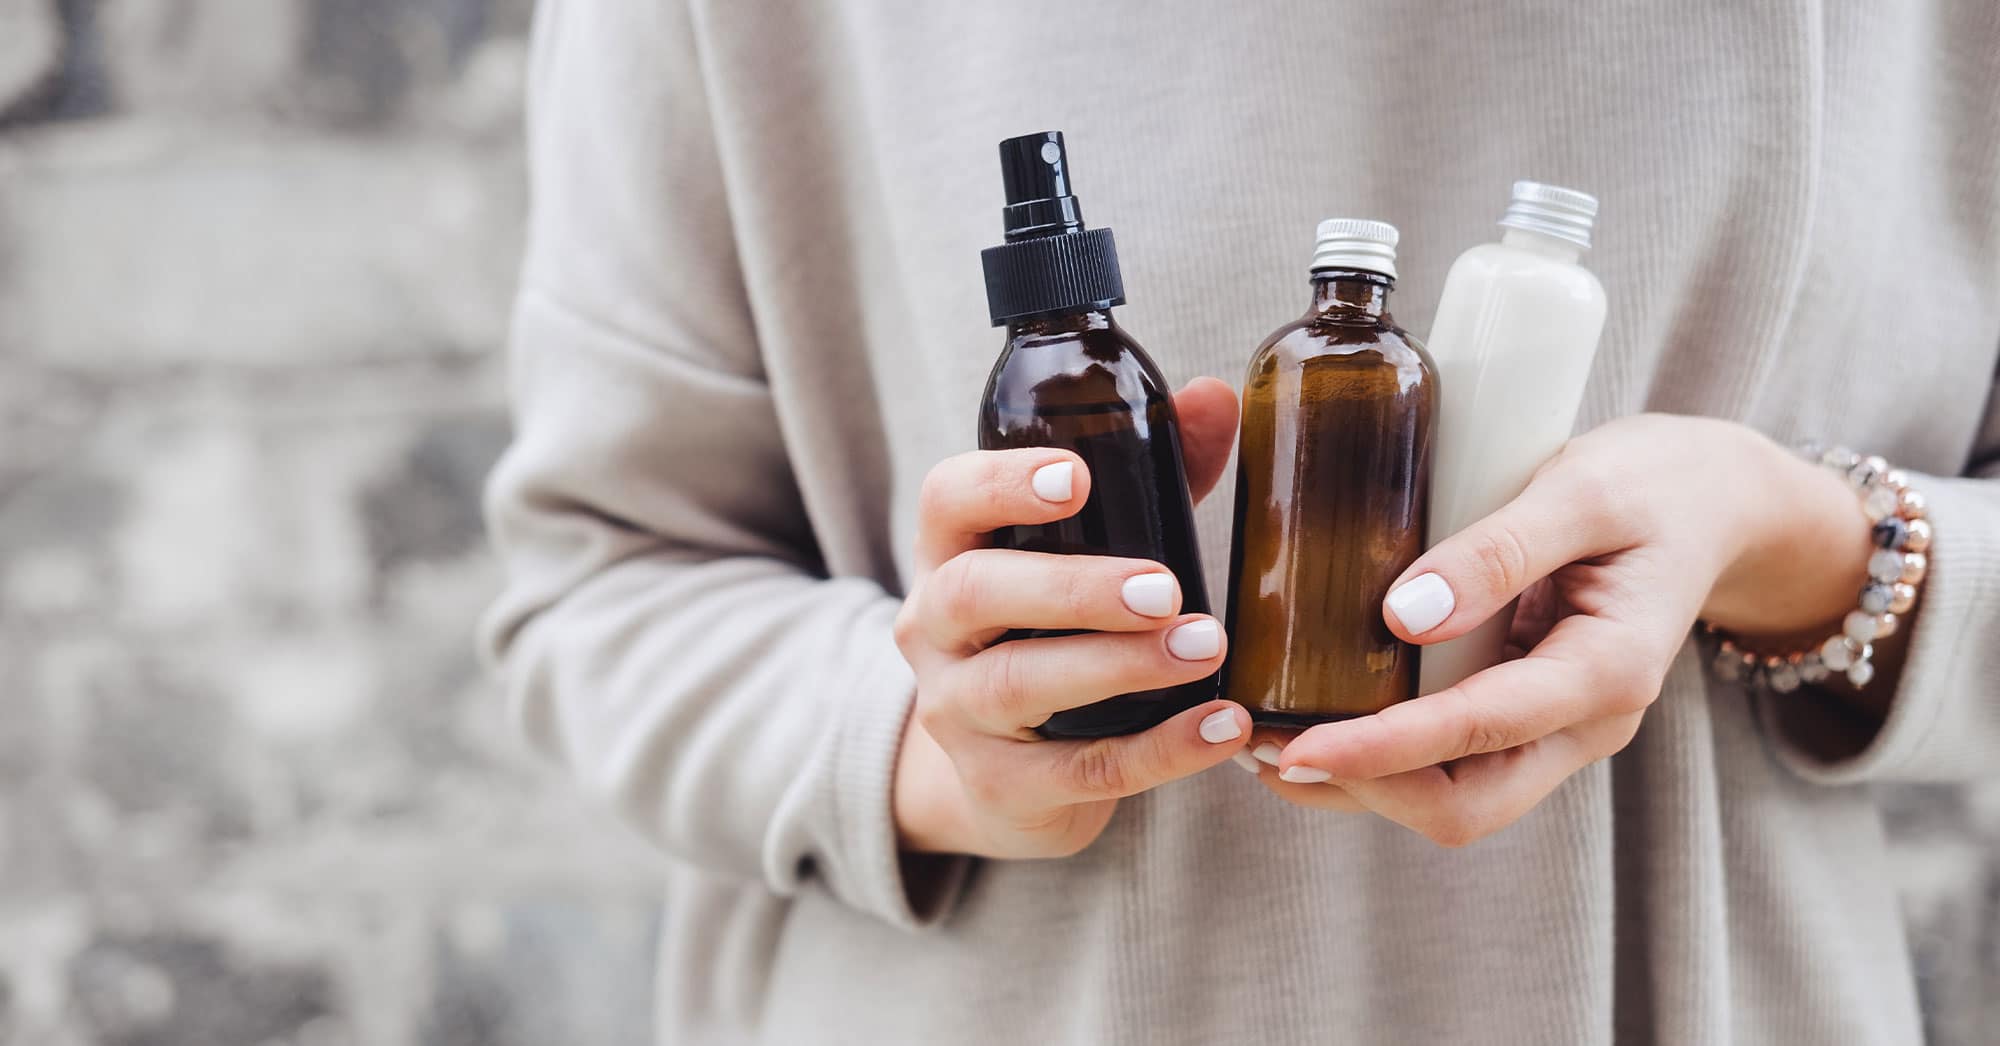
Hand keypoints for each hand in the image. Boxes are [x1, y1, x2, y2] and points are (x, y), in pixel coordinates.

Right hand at [892, 378, 1249, 858]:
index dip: (1004, 484)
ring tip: (1206, 649)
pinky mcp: (1000, 787)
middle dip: (1070, 587)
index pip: (948, 501)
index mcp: (951, 553)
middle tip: (1164, 588)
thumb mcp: (1086, 552)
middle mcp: (934, 630)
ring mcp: (957, 712)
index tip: (1079, 478)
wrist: (1008, 776)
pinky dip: (1159, 751)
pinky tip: (1222, 727)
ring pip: (1018, 685)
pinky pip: (1079, 770)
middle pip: (973, 593)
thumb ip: (1149, 477)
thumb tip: (1215, 398)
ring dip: (1117, 666)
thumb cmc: (1053, 633)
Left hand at [1247, 414, 1873, 845]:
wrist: (1717, 502)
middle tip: (1260, 748)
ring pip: (1452, 796)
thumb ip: (1501, 548)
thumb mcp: (1585, 488)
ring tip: (1265, 739)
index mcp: (1609, 672)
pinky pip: (1452, 760)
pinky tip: (1317, 715)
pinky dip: (1382, 754)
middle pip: (1464, 805)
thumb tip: (1403, 612)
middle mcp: (1584, 722)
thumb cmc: (1656, 484)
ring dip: (1360, 782)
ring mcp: (1557, 726)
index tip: (1296, 749)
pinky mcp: (1528, 711)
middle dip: (1360, 788)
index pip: (1479, 735)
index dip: (1382, 751)